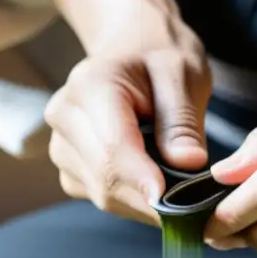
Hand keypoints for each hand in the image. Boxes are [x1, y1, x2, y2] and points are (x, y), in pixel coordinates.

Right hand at [33, 0, 210, 225]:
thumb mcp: (183, 74)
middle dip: (149, 199)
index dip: (143, 180)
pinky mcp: (69, 166)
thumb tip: (188, 164)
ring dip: (142, 203)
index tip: (170, 205)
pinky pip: (99, 197)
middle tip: (195, 211)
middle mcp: (65, 116)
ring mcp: (61, 144)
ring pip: (101, 193)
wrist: (131, 46)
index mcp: (91, 85)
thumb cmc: (160, 56)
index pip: (114, 146)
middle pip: (105, 176)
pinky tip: (155, 186)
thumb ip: (182, 120)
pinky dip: (132, 201)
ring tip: (178, 192)